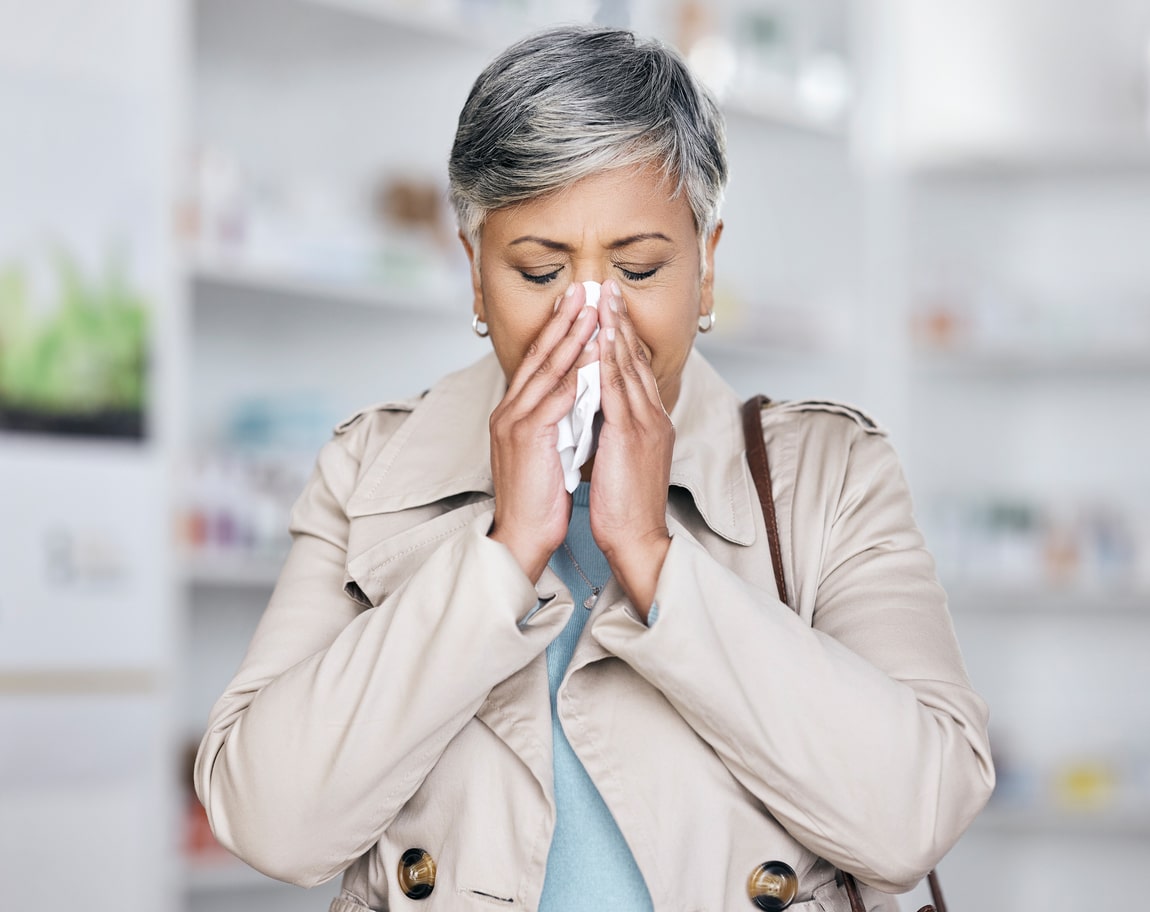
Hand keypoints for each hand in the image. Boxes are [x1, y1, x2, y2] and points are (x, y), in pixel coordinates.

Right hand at [488, 283, 599, 582]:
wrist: (522, 535)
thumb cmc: (540, 498)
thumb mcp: (548, 449)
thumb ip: (558, 419)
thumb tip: (580, 396)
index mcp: (514, 412)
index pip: (538, 363)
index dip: (557, 331)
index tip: (577, 305)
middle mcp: (509, 411)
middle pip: (540, 356)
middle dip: (564, 321)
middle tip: (584, 290)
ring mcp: (516, 422)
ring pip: (548, 370)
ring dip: (572, 337)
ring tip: (593, 310)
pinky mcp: (528, 437)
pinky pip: (556, 398)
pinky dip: (576, 374)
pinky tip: (593, 354)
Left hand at [589, 280, 673, 617]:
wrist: (638, 539)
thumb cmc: (625, 507)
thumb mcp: (622, 460)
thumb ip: (615, 430)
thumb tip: (598, 409)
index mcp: (651, 422)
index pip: (635, 370)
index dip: (622, 336)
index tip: (609, 308)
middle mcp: (654, 416)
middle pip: (636, 358)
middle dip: (620, 321)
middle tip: (607, 287)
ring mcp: (647, 423)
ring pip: (630, 366)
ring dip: (615, 328)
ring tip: (603, 298)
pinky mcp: (634, 435)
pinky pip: (620, 388)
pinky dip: (611, 359)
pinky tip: (601, 337)